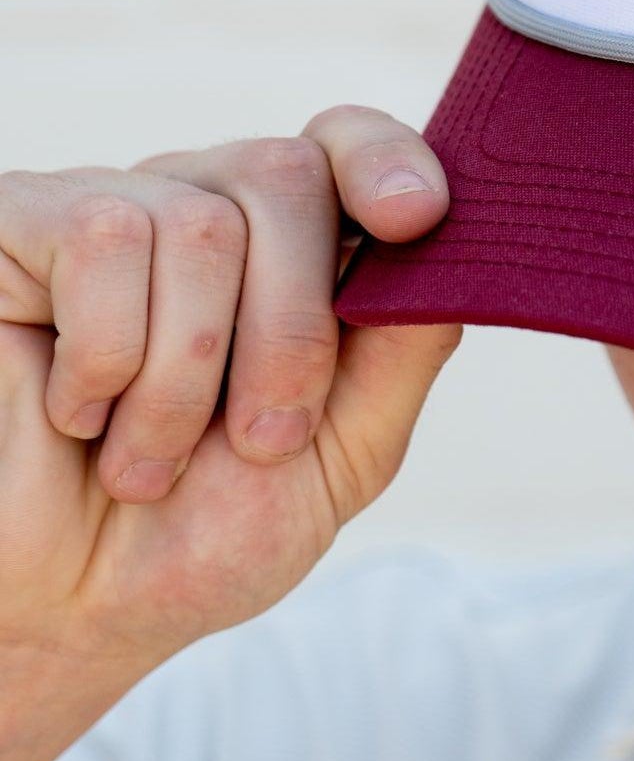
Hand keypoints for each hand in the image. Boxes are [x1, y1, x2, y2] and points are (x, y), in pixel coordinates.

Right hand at [0, 107, 462, 675]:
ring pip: (202, 224)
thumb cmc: (194, 537)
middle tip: (261, 436)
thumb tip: (462, 254)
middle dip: (294, 327)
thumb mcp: (338, 458)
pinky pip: (104, 239)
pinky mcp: (21, 226)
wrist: (59, 616)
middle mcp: (198, 210)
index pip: (342, 144)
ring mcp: (107, 211)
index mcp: (284, 253)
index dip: (384, 159)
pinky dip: (109, 356)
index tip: (417, 216)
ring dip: (190, 376)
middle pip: (287, 174)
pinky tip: (78, 414)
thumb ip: (403, 355)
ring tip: (150, 459)